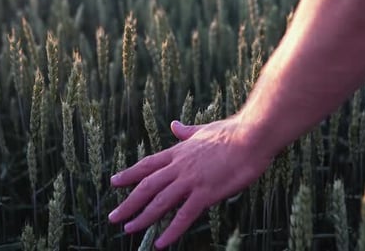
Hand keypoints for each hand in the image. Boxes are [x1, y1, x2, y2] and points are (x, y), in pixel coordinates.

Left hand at [108, 115, 272, 248]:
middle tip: (113, 217)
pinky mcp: (206, 193)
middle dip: (128, 202)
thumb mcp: (203, 130)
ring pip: (160, 202)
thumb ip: (186, 132)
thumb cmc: (232, 132)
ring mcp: (191, 180)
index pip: (148, 165)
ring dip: (143, 217)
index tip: (113, 182)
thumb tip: (174, 125)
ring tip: (128, 229)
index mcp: (179, 152)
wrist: (251, 136)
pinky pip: (184, 216)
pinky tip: (160, 243)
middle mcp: (180, 167)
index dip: (129, 175)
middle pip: (147, 186)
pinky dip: (171, 231)